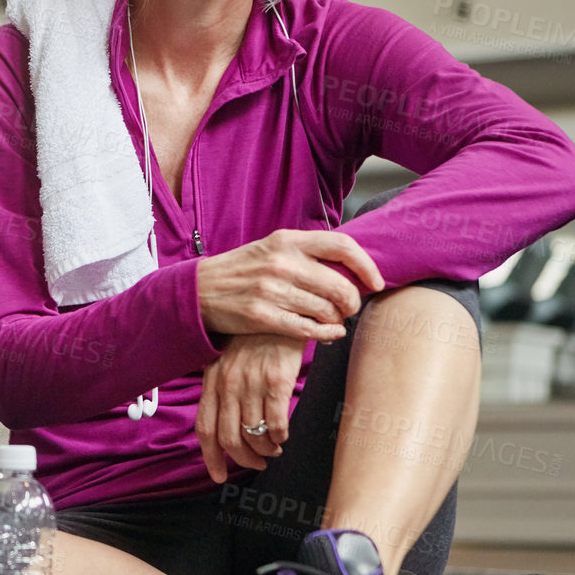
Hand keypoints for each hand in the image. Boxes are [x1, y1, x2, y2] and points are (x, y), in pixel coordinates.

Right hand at [196, 229, 382, 341]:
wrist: (199, 290)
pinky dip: (326, 334)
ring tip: (335, 321)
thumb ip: (307, 253)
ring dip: (338, 320)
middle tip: (351, 309)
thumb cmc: (243, 270)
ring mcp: (270, 290)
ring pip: (326, 310)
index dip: (366, 266)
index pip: (341, 246)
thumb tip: (351, 266)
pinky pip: (308, 329)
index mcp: (286, 240)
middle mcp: (280, 262)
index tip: (375, 282)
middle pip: (340, 285)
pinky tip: (329, 334)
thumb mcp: (272, 249)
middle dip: (353, 302)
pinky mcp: (261, 316)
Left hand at [196, 333, 306, 481]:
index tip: (218, 476)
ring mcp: (251, 383)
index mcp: (212, 380)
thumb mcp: (227, 360)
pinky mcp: (277, 381)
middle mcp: (228, 384)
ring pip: (253, 435)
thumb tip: (225, 423)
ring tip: (272, 450)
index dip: (211, 457)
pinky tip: (283, 436)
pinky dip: (279, 437)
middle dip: (244, 460)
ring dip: (264, 451)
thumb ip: (222, 388)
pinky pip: (276, 423)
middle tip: (257, 464)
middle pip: (229, 438)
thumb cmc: (254, 338)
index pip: (205, 428)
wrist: (280, 311)